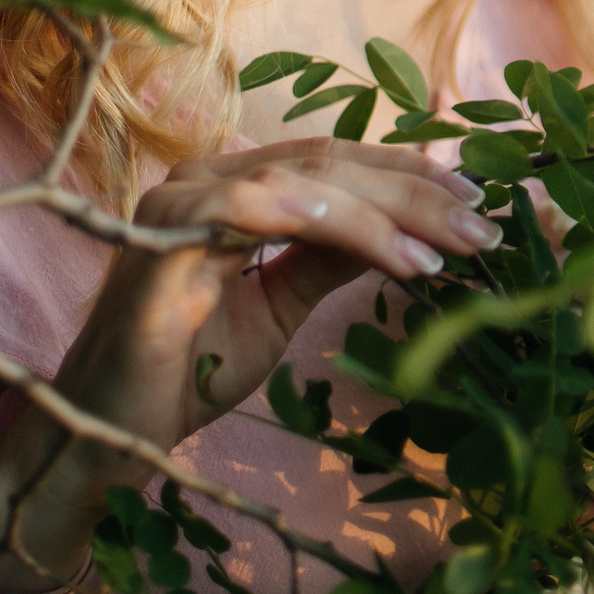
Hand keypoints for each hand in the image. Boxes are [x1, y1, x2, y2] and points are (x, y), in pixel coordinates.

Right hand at [0, 139, 488, 583]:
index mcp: (230, 186)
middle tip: (482, 226)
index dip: (407, 175)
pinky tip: (386, 249)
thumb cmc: (189, 368)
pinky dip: (330, 224)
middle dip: (415, 193)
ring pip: (306, 181)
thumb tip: (410, 228)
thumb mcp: (281, 304)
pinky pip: (257, 211)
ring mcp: (179, 202)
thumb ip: (332, 257)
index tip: (476, 201)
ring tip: (446, 252)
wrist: (111, 431)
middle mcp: (204, 178)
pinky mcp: (164, 241)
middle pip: (330, 163)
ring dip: (387, 213)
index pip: (333, 161)